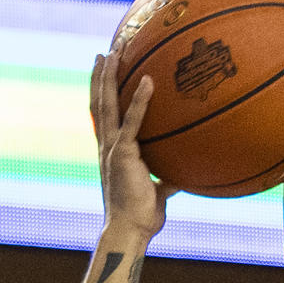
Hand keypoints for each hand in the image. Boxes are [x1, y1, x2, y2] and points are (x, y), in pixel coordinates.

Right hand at [90, 53, 174, 239]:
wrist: (130, 229)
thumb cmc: (142, 216)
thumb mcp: (157, 193)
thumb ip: (167, 180)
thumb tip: (183, 176)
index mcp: (111, 153)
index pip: (104, 118)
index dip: (102, 96)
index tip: (104, 75)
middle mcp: (107, 146)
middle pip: (100, 104)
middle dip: (101, 77)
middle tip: (103, 53)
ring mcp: (112, 148)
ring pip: (107, 105)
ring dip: (109, 77)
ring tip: (113, 53)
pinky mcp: (123, 153)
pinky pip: (132, 121)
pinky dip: (140, 100)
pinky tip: (149, 80)